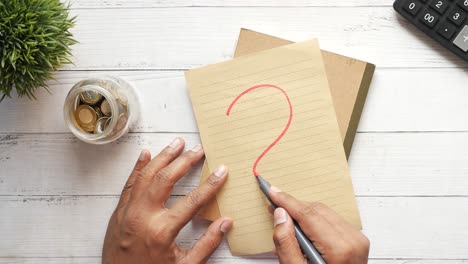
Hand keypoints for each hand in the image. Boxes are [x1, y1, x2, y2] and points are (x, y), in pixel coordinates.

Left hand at [102, 138, 232, 263]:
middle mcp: (143, 216)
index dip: (210, 184)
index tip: (222, 170)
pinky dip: (138, 167)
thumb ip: (207, 244)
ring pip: (146, 176)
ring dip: (163, 157)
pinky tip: (146, 154)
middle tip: (199, 150)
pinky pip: (129, 183)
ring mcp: (128, 212)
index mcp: (162, 231)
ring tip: (177, 143)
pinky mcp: (119, 212)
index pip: (192, 201)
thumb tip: (226, 222)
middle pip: (167, 179)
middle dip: (185, 161)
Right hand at [269, 187, 369, 263]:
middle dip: (293, 206)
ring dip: (303, 213)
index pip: (308, 214)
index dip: (287, 201)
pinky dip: (315, 220)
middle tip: (274, 205)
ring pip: (324, 212)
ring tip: (286, 220)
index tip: (272, 192)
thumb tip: (280, 216)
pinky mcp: (356, 239)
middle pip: (316, 210)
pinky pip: (332, 219)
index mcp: (340, 249)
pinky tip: (303, 228)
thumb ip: (286, 244)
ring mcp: (357, 239)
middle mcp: (353, 240)